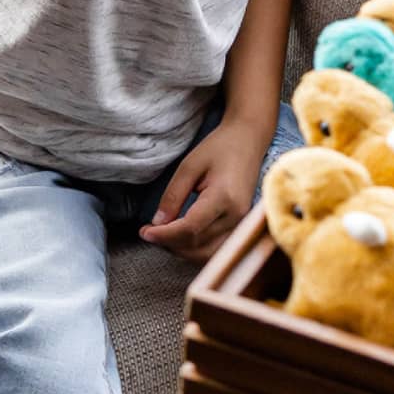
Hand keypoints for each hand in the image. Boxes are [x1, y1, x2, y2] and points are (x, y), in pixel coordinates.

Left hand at [140, 115, 266, 260]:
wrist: (248, 140)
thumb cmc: (220, 147)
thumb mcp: (189, 166)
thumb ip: (173, 196)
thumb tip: (158, 223)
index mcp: (224, 197)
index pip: (190, 228)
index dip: (165, 235)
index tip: (144, 231)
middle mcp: (236, 215)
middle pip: (197, 245)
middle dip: (169, 244)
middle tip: (149, 232)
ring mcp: (241, 222)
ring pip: (207, 253)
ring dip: (182, 250)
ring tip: (163, 236)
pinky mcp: (240, 224)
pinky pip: (216, 248)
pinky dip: (196, 249)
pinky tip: (181, 238)